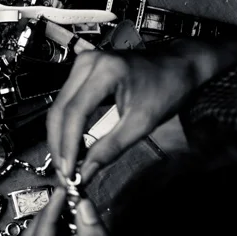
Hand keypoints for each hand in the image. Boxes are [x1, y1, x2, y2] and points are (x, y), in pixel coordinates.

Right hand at [48, 47, 208, 182]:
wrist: (178, 67)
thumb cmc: (167, 91)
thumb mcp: (142, 123)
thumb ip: (111, 148)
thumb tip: (86, 172)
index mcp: (106, 70)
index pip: (76, 112)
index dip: (68, 144)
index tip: (68, 172)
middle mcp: (88, 62)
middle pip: (60, 109)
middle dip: (58, 144)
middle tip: (63, 173)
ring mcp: (82, 63)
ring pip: (59, 107)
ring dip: (59, 137)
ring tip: (65, 163)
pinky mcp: (82, 71)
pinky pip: (67, 102)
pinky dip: (66, 126)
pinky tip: (69, 145)